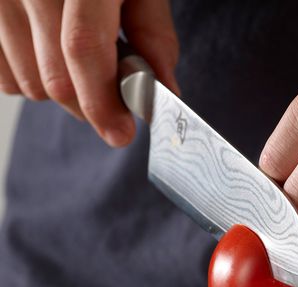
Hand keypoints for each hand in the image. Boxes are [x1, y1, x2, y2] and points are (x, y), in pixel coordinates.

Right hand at [0, 0, 178, 146]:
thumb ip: (152, 32)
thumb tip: (163, 89)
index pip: (83, 49)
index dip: (103, 101)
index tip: (121, 133)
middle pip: (54, 78)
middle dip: (91, 104)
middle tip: (114, 99)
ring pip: (25, 82)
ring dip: (60, 89)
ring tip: (79, 57)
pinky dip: (26, 76)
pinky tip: (46, 52)